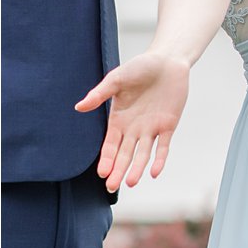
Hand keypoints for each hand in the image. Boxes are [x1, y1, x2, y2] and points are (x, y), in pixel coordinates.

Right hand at [76, 52, 189, 189]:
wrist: (168, 61)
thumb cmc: (140, 68)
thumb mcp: (117, 79)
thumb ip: (100, 94)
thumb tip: (79, 107)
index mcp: (119, 120)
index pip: (110, 145)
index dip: (106, 159)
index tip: (102, 173)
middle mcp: (133, 129)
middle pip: (124, 154)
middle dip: (117, 170)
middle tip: (111, 187)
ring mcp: (151, 129)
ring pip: (143, 154)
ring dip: (137, 168)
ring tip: (130, 182)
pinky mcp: (168, 125)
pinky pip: (163, 146)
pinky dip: (159, 159)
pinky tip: (154, 172)